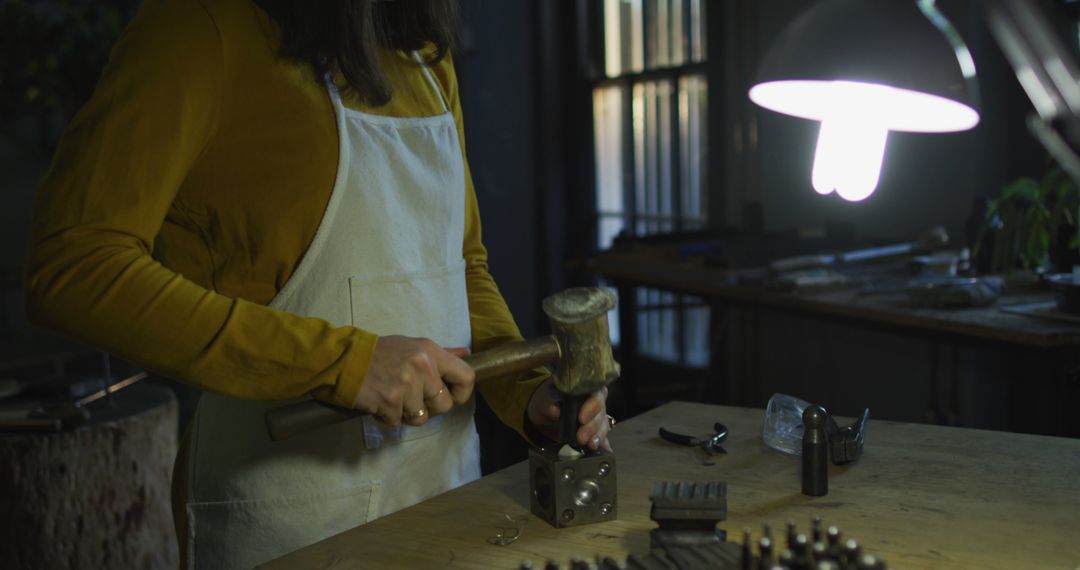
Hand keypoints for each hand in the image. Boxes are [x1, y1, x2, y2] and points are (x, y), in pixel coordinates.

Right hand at [356, 335, 474, 426]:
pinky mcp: (389, 402)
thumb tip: (467, 354)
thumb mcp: (412, 345)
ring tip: (392, 398)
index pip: (467, 377)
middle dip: (429, 408)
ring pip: (421, 418)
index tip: (450, 397)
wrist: (343, 359)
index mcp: (431, 352)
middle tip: (411, 399)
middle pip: (444, 405)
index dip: (462, 394)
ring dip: (406, 414)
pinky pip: (397, 422)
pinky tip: (379, 402)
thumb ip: (441, 353)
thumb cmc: (379, 353)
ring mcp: (406, 385)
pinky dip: (387, 417)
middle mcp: (423, 367)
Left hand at [526, 378, 612, 451]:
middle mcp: (594, 399)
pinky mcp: (594, 429)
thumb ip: (550, 400)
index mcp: (585, 386)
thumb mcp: (545, 397)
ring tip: (591, 445)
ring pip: (603, 424)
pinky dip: (603, 443)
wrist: (544, 411)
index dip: (592, 406)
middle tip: (581, 438)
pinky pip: (602, 435)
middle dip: (592, 426)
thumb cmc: (547, 398)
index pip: (595, 393)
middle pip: (600, 411)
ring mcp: (596, 415)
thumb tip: (555, 410)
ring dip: (598, 436)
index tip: (582, 419)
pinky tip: (604, 450)